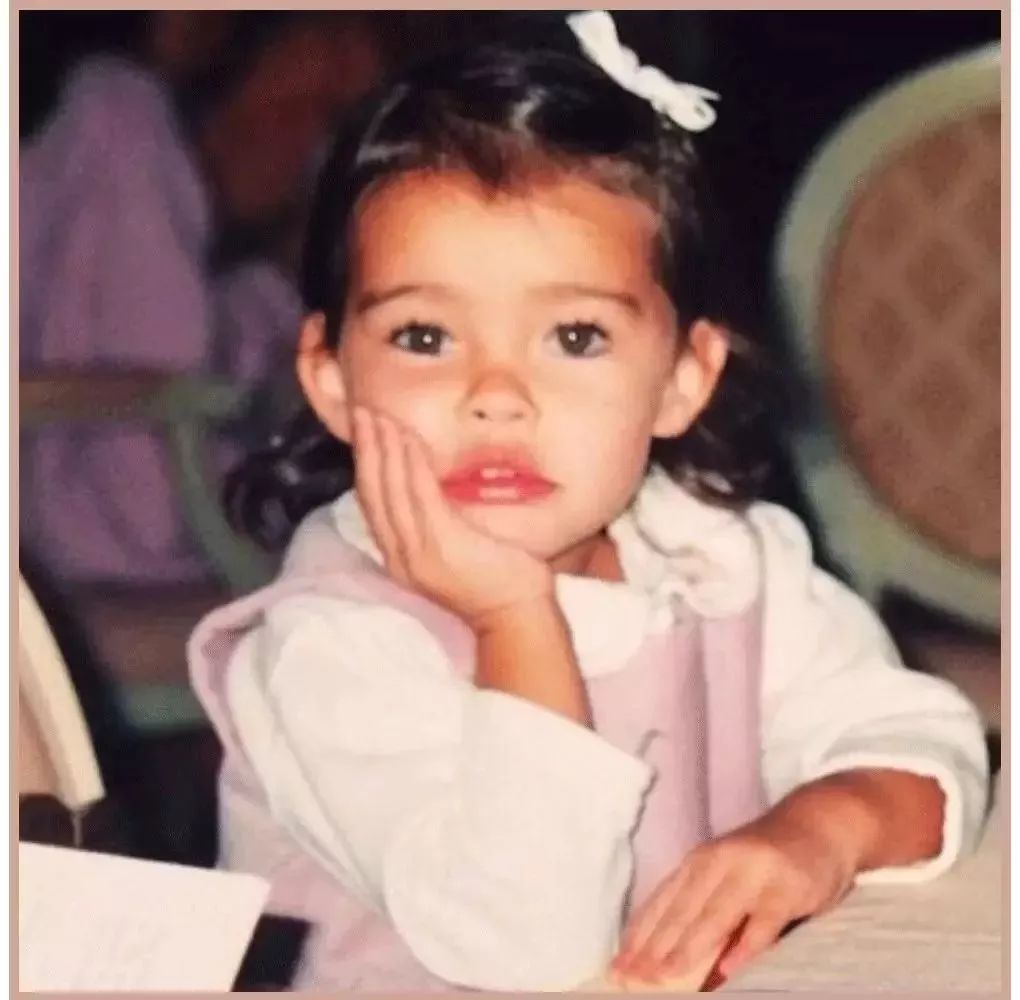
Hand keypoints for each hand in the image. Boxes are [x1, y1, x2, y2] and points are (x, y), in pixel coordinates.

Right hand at [351, 405, 554, 630]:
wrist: (516, 617)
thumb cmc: (493, 582)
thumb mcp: (450, 553)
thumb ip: (433, 526)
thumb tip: (428, 485)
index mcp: (399, 558)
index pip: (372, 504)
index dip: (364, 465)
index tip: (362, 431)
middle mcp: (401, 556)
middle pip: (373, 493)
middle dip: (366, 448)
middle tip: (361, 410)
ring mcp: (419, 552)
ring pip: (391, 490)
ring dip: (383, 448)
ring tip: (379, 416)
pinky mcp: (443, 543)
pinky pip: (420, 494)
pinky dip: (410, 463)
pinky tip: (407, 438)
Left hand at [611, 810, 857, 985]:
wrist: (819, 822)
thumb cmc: (764, 859)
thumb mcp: (726, 874)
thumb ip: (699, 905)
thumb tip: (664, 952)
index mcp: (699, 862)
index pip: (661, 905)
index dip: (637, 938)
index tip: (616, 969)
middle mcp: (719, 862)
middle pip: (681, 912)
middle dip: (653, 949)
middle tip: (631, 980)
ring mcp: (753, 874)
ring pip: (715, 916)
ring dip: (687, 948)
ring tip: (664, 978)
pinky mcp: (787, 889)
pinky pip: (763, 923)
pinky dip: (744, 946)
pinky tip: (728, 970)